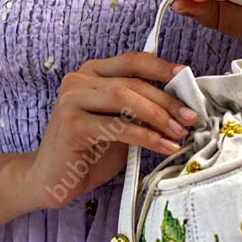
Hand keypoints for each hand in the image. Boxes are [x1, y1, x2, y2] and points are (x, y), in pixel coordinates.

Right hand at [24, 52, 199, 208]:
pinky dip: (145, 137)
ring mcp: (71, 100)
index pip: (132, 61)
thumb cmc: (89, 154)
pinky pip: (117, 126)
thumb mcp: (120, 126)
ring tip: (178, 133)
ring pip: (125, 98)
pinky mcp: (71, 125)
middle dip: (167, 100)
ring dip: (157, 116)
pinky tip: (163, 147)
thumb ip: (141, 112)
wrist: (51, 180)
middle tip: (190, 118)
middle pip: (132, 82)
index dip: (161, 67)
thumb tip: (181, 107)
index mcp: (92, 73)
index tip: (186, 78)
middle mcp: (78, 80)